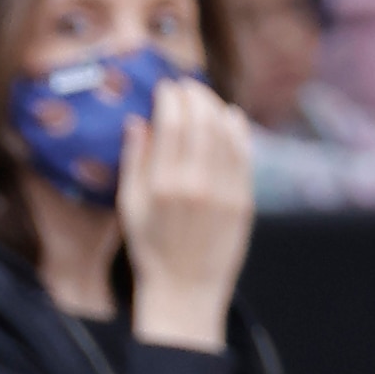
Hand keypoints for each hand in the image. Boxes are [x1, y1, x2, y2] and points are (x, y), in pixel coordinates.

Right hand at [117, 78, 257, 348]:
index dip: (171, 97)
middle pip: (202, 121)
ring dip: (217, 107)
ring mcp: (225, 192)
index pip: (173, 122)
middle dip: (195, 95)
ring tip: (205, 98)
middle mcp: (197, 184)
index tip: (166, 87)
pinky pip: (245, 155)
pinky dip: (239, 130)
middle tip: (187, 86)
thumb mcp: (129, 205)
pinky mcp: (244, 200)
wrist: (185, 287)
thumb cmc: (150, 247)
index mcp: (163, 184)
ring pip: (227, 134)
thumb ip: (134, 161)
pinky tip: (231, 117)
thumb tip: (138, 120)